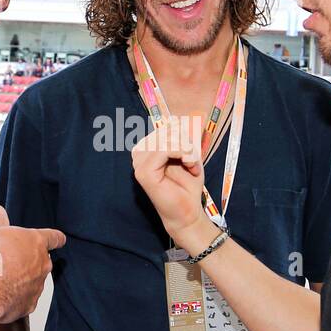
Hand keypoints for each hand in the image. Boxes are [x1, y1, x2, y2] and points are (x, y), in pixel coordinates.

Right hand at [0, 205, 64, 323]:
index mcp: (36, 243)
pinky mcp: (29, 304)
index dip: (56, 238)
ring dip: (20, 281)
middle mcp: (42, 264)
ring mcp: (37, 286)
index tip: (59, 240)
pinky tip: (0, 295)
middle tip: (8, 262)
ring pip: (32, 282)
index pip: (54, 237)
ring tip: (0, 280)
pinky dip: (15, 299)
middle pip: (41, 262)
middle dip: (28, 262)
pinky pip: (24, 301)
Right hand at [130, 116, 214, 251]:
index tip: (191, 154)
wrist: (188, 212)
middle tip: (192, 161)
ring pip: (165, 139)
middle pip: (166, 131)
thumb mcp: (189, 155)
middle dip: (185, 143)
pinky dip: (182, 154)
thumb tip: (183, 118)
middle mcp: (139, 154)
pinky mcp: (143, 173)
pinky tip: (189, 165)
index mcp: (147, 149)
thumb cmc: (187, 186)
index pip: (166, 127)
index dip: (183, 135)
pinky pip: (164, 149)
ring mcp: (139, 164)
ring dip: (186, 150)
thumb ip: (184, 137)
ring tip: (191, 165)